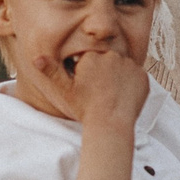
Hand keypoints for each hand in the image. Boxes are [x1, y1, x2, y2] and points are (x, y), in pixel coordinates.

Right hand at [30, 39, 149, 129]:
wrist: (111, 124)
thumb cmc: (85, 108)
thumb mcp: (65, 91)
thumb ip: (51, 72)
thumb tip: (35, 58)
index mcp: (92, 56)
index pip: (90, 58)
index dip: (87, 72)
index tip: (87, 86)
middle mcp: (112, 56)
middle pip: (107, 60)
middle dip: (103, 72)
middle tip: (100, 92)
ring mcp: (130, 65)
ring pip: (122, 66)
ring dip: (118, 76)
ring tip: (111, 95)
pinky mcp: (143, 75)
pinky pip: (136, 76)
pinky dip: (132, 84)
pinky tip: (124, 96)